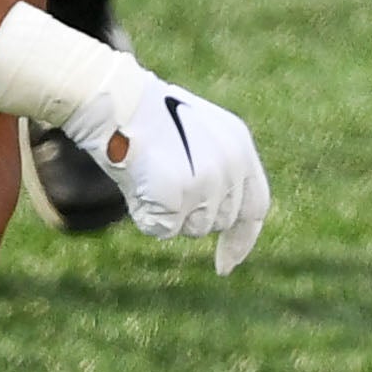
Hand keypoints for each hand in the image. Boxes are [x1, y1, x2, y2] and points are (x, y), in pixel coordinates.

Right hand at [64, 55, 271, 271]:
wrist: (116, 105)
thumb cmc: (143, 121)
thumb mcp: (193, 139)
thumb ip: (214, 173)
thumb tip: (208, 221)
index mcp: (239, 145)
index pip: (255, 206)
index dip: (241, 240)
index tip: (225, 267)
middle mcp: (231, 164)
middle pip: (218, 222)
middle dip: (190, 216)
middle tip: (162, 180)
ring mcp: (207, 180)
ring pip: (192, 229)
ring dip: (168, 215)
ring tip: (149, 176)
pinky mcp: (180, 194)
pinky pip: (164, 229)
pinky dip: (147, 216)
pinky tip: (137, 185)